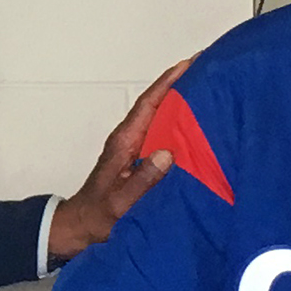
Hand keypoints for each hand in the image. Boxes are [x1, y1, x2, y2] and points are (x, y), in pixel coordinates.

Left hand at [46, 58, 191, 263]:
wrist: (82, 227)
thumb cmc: (99, 216)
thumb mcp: (121, 203)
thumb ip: (142, 180)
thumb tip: (167, 154)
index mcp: (124, 142)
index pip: (148, 105)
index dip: (167, 83)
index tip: (188, 64)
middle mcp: (130, 138)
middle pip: (156, 103)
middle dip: (179, 84)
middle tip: (207, 67)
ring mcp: (135, 146)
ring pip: (160, 115)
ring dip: (181, 100)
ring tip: (208, 87)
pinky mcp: (141, 156)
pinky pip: (162, 131)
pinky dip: (178, 120)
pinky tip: (197, 120)